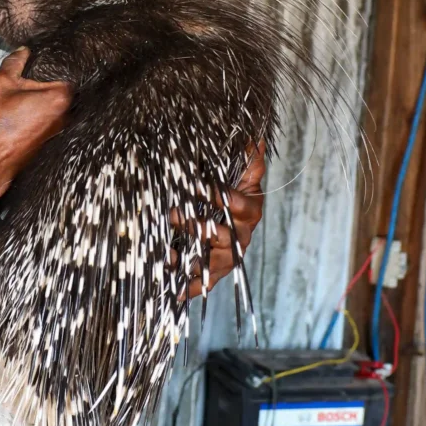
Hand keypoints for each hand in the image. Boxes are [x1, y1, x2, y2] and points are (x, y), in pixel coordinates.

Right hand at [0, 48, 72, 185]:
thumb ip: (13, 63)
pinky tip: (24, 114)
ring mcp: (61, 129)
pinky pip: (50, 119)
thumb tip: (22, 51)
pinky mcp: (52, 139)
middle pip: (62, 89)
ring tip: (23, 98)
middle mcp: (67, 114)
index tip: (39, 66)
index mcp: (60, 97)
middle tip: (27, 82)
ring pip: (56, 105)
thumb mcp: (1, 84)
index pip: (67, 71)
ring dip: (43, 100)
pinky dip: (40, 114)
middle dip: (46, 83)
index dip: (53, 66)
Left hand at [176, 143, 265, 300]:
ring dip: (193, 259)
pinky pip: (205, 283)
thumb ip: (247, 158)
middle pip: (229, 238)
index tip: (203, 189)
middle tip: (176, 216)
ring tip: (168, 255)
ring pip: (217, 263)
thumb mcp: (239, 173)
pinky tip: (173, 291)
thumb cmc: (230, 192)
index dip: (225, 199)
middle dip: (201, 229)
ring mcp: (229, 256)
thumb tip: (256, 135)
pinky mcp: (215, 271)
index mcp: (249, 210)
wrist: (228, 216)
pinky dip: (190, 288)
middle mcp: (242, 236)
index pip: (243, 206)